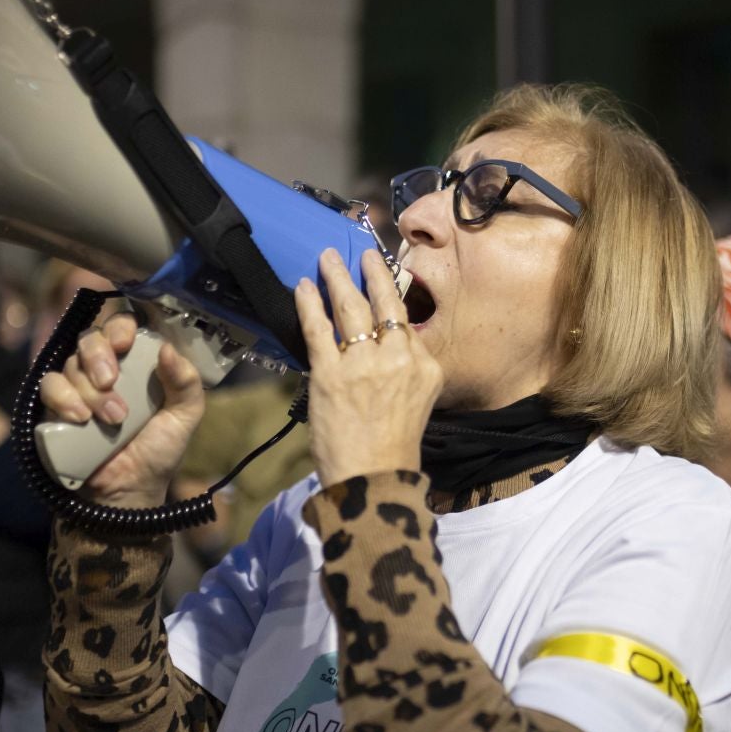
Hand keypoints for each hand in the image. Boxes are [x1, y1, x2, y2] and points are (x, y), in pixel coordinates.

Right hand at [38, 312, 205, 509]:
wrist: (127, 492)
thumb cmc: (157, 453)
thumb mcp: (183, 418)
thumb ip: (186, 383)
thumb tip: (168, 349)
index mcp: (137, 363)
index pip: (123, 325)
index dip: (120, 326)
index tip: (125, 342)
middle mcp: (105, 368)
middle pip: (91, 337)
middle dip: (99, 356)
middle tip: (110, 382)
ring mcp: (78, 386)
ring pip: (70, 362)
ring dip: (89, 388)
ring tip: (111, 418)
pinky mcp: (56, 406)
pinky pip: (48, 385)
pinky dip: (63, 397)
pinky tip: (79, 418)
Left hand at [296, 249, 442, 487]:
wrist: (374, 478)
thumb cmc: (393, 448)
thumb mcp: (418, 402)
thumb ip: (405, 369)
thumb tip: (384, 344)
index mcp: (426, 366)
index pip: (405, 320)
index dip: (390, 292)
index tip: (380, 275)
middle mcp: (399, 358)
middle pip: (384, 303)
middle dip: (370, 272)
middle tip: (360, 253)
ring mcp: (364, 364)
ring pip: (351, 307)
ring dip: (337, 278)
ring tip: (327, 258)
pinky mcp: (331, 375)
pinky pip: (319, 328)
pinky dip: (310, 304)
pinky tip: (304, 287)